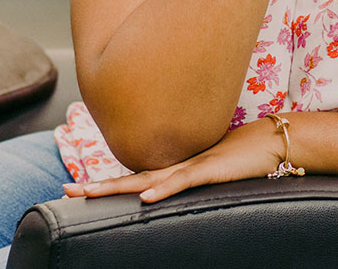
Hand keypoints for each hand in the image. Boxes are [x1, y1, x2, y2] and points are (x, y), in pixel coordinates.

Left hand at [62, 116, 282, 202]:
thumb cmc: (244, 156)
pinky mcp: (210, 170)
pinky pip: (182, 181)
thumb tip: (173, 190)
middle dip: (97, 186)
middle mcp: (176, 165)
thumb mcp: (210, 172)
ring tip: (88, 193)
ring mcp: (191, 166)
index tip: (79, 190)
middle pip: (129, 177)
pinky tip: (144, 197)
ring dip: (116, 187)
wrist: (271, 140)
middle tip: (66, 191)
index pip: (134, 177)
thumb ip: (190, 179)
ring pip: (146, 179)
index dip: (107, 184)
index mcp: (175, 168)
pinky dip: (162, 189)